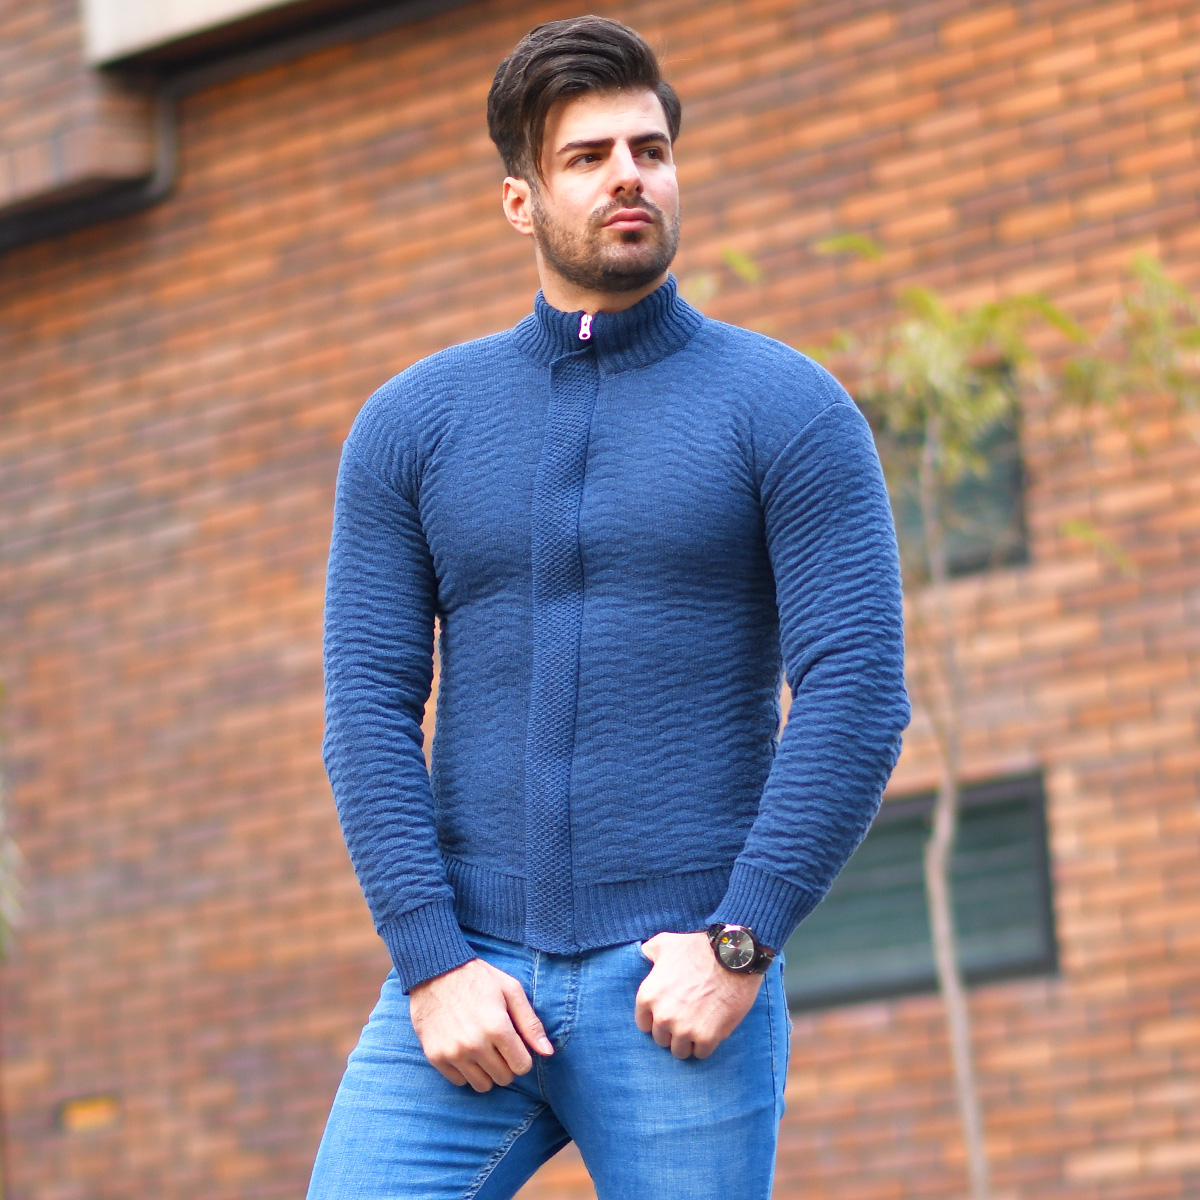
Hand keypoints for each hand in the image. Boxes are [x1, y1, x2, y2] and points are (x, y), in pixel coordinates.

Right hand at [409, 957, 554, 1091]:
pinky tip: (464, 1051)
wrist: (435, 971)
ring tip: (482, 1050)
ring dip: (486, 1072)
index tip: (514, 1045)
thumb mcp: (511, 990)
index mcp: (497, 1027)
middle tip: (498, 1046)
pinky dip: (465, 1071)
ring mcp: (453, 1052)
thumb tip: (547, 1052)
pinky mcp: (435, 1056)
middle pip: (503, 1078)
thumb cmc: (478, 978)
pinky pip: (459, 1082)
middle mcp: (475, 1044)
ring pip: (482, 1085)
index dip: (522, 1057)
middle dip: (506, 1065)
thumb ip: (531, 1023)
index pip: (522, 1067)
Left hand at [634, 930, 764, 1059]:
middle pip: (661, 1039)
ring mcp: (684, 1029)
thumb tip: (643, 954)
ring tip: (698, 1027)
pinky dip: (706, 1045)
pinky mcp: (706, 1037)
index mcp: (648, 996)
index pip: (643, 1024)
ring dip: (688, 1042)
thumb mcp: (665, 943)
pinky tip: (712, 1029)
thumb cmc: (699, 948)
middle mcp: (662, 1016)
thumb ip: (649, 952)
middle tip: (686, 1018)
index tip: (669, 1014)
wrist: (732, 956)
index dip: (656, 1019)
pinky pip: (701, 1053)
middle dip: (672, 1031)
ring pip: (679, 1051)